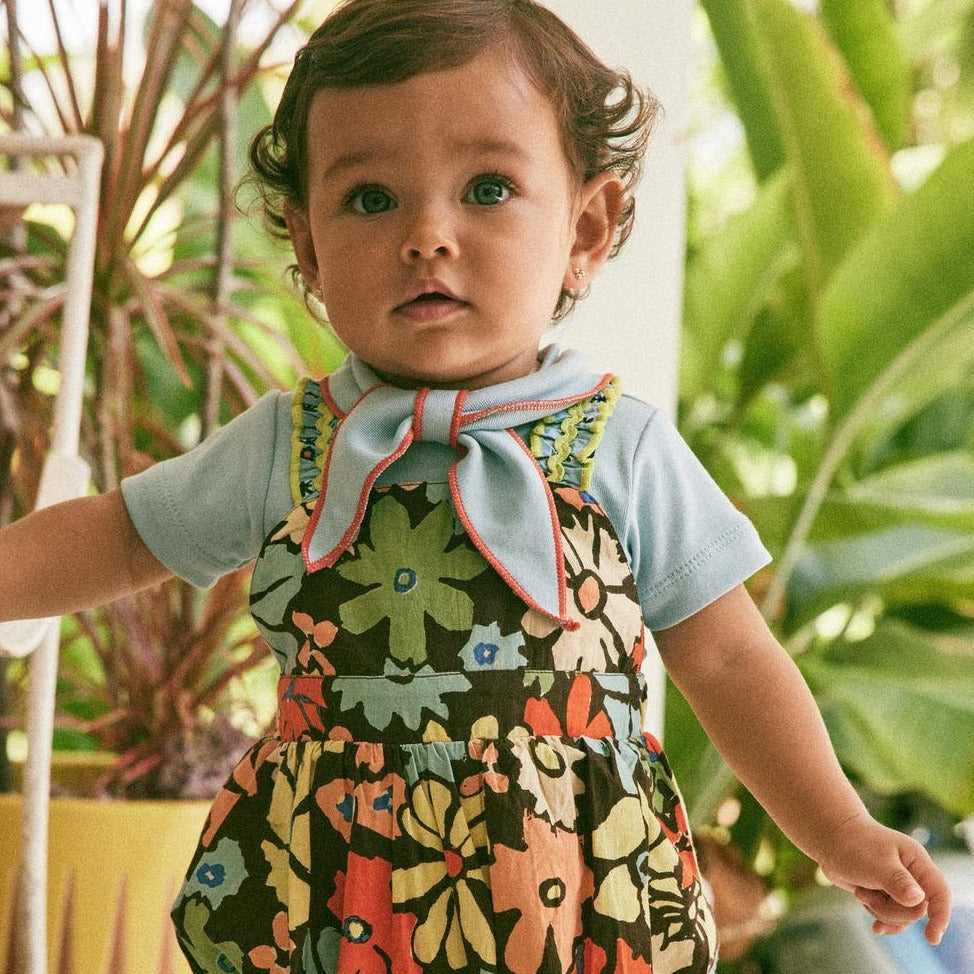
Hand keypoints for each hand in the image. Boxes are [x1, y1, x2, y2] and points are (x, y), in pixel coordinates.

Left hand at [816, 812, 951, 944]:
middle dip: (891, 910)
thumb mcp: (876, 863)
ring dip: (880, 911)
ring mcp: (899, 886)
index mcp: (916, 861)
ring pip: (902, 917)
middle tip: (866, 895)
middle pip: (917, 911)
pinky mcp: (886, 894)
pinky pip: (891, 918)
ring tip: (861, 892)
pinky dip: (881, 920)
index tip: (931, 938)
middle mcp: (912, 875)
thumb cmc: (853, 845)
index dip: (940, 916)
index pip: (940, 893)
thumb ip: (897, 881)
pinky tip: (876, 929)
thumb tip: (918, 900)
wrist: (830, 839)